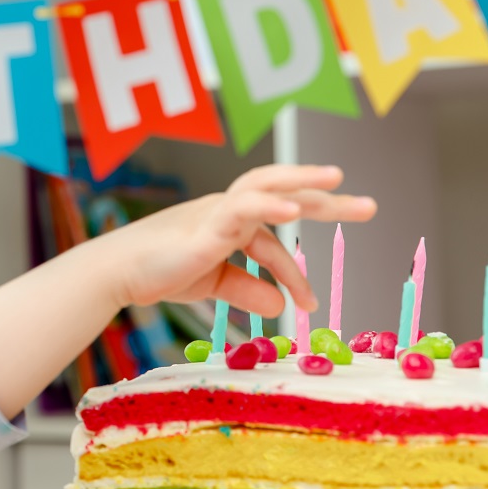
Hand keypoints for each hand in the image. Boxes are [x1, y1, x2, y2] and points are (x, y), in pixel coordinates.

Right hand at [96, 164, 376, 315]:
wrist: (118, 274)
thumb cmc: (159, 272)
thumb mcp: (213, 285)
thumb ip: (247, 290)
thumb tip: (281, 306)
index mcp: (231, 223)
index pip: (274, 240)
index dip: (295, 272)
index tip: (312, 303)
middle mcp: (228, 210)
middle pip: (284, 194)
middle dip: (327, 200)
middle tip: (369, 207)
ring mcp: (217, 213)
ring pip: (264, 186)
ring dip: (302, 182)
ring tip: (337, 182)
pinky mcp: (206, 224)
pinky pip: (242, 206)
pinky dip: (270, 204)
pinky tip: (295, 208)